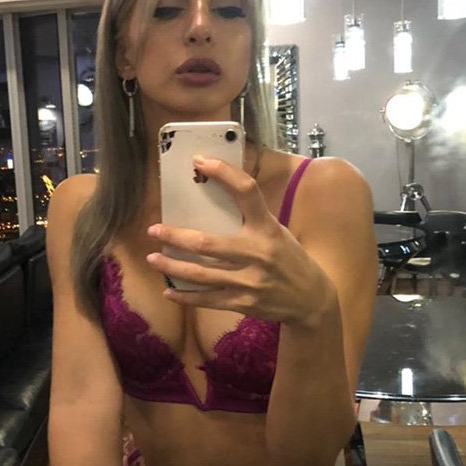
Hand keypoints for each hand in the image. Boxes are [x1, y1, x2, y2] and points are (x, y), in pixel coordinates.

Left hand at [146, 155, 334, 327]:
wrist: (312, 299)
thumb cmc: (289, 259)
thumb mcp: (276, 232)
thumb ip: (250, 219)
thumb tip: (211, 199)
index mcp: (267, 227)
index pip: (246, 191)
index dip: (224, 172)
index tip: (200, 161)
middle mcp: (257, 252)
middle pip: (206, 243)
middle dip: (174, 237)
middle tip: (153, 230)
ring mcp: (249, 281)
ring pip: (200, 274)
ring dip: (172, 267)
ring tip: (153, 258)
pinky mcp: (243, 303)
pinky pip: (207, 300)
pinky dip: (185, 296)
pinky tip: (169, 292)